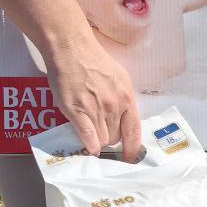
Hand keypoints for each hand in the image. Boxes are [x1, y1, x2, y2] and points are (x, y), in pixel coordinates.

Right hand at [43, 34, 141, 161]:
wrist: (71, 49)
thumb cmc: (94, 61)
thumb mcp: (119, 78)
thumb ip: (123, 99)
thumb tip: (124, 118)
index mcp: (127, 97)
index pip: (134, 131)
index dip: (133, 148)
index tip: (130, 158)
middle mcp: (114, 106)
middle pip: (116, 137)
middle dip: (110, 139)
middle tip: (102, 132)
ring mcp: (95, 109)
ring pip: (102, 139)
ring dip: (98, 141)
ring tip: (91, 133)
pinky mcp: (77, 111)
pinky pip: (88, 137)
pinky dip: (89, 145)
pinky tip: (88, 145)